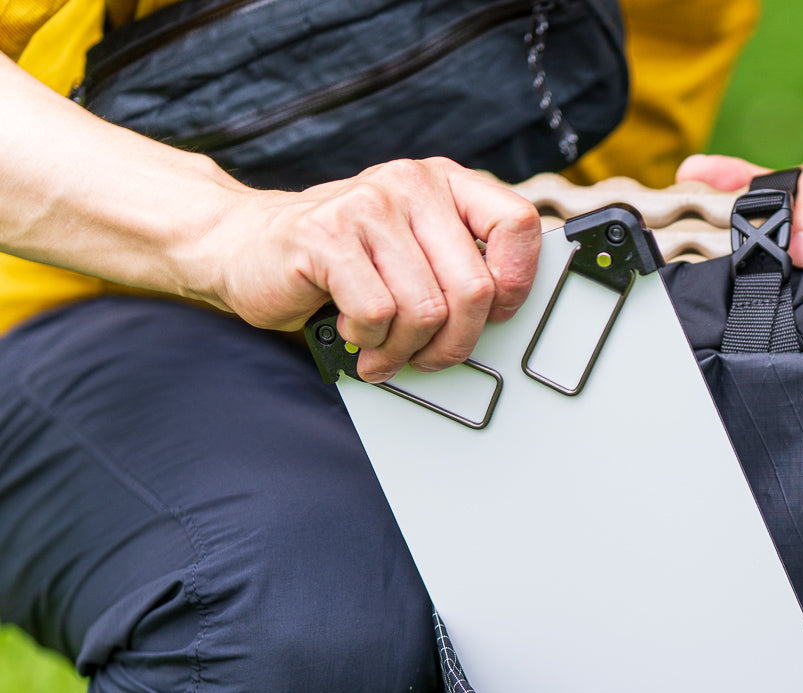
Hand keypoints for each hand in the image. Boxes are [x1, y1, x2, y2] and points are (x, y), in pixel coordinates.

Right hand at [200, 157, 541, 380]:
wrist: (245, 248)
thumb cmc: (338, 262)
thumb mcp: (411, 252)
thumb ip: (456, 266)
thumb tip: (503, 313)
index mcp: (443, 184)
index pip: (516, 224)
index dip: (515, 284)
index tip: (492, 314)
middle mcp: (410, 184)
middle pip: (473, 288)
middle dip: (454, 343)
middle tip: (428, 358)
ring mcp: (367, 207)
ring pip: (425, 311)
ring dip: (405, 350)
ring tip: (383, 349)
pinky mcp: (327, 237)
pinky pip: (378, 315)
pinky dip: (369, 341)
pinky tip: (354, 332)